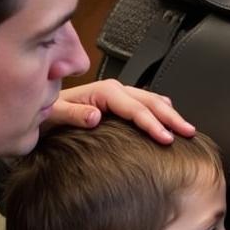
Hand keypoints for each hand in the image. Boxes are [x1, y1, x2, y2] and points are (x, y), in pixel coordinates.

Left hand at [45, 78, 194, 143]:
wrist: (40, 112)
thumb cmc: (47, 116)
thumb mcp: (53, 115)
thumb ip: (73, 114)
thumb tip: (95, 116)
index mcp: (103, 92)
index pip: (135, 108)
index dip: (152, 123)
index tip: (166, 138)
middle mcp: (114, 91)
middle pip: (150, 101)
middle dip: (171, 117)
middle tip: (189, 132)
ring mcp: (118, 96)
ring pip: (152, 100)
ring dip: (170, 114)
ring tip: (186, 128)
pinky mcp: (118, 103)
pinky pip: (145, 103)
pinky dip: (160, 110)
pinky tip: (169, 116)